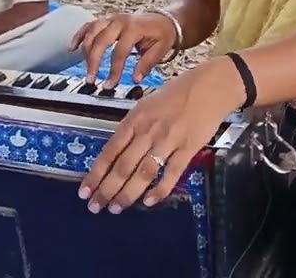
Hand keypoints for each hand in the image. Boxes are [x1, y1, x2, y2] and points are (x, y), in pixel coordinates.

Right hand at [69, 12, 178, 86]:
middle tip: (91, 79)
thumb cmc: (162, 34)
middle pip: (100, 41)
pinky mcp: (106, 19)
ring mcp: (111, 18)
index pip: (120, 52)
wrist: (164, 19)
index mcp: (134, 28)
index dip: (114, 70)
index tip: (110, 84)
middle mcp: (120, 21)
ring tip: (86, 68)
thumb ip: (146, 64)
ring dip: (85, 51)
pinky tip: (72, 48)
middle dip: (94, 62)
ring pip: (92, 32)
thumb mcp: (160, 49)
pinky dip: (79, 36)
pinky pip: (89, 26)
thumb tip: (135, 79)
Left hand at [78, 61, 239, 214]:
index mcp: (134, 120)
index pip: (110, 152)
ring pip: (143, 173)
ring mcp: (168, 141)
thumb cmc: (176, 94)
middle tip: (96, 207)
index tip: (85, 191)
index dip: (96, 174)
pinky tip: (148, 202)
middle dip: (107, 189)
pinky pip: (171, 173)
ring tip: (117, 208)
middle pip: (123, 166)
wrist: (209, 87)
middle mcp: (148, 131)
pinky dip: (159, 189)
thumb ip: (133, 128)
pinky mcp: (188, 149)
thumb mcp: (146, 104)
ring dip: (128, 193)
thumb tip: (118, 151)